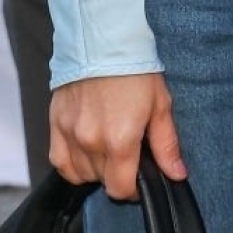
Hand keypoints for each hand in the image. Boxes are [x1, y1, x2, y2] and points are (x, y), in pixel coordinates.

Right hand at [49, 72, 186, 200]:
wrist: (104, 41)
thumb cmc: (136, 72)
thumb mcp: (160, 107)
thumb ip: (166, 146)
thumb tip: (177, 174)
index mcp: (119, 141)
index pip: (120, 189)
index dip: (134, 191)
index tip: (141, 180)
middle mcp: (90, 141)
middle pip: (101, 181)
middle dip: (118, 176)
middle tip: (129, 158)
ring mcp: (69, 133)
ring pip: (80, 174)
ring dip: (95, 170)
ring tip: (108, 152)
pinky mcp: (55, 123)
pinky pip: (59, 161)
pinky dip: (72, 165)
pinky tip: (85, 155)